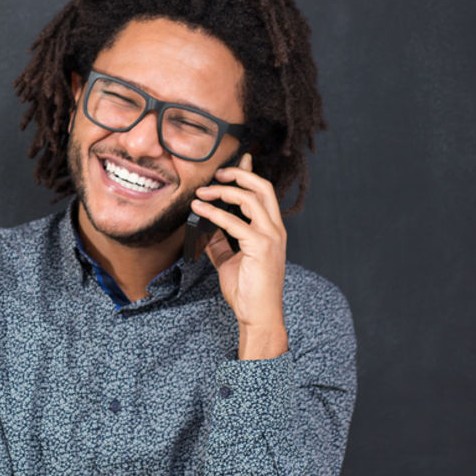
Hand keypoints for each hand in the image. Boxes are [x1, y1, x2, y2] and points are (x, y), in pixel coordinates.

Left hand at [190, 153, 288, 359]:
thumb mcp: (229, 261)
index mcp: (271, 230)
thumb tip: (204, 227)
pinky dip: (215, 214)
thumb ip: (219, 242)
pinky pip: (235, 223)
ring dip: (223, 191)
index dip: (250, 174)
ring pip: (251, 199)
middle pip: (262, 188)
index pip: (263, 194)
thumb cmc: (247, 290)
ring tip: (202, 192)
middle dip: (239, 175)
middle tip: (217, 172)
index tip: (239, 160)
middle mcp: (275, 230)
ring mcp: (271, 237)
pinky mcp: (260, 247)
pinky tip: (200, 211)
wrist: (257, 315)